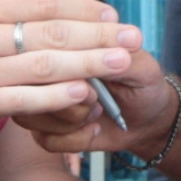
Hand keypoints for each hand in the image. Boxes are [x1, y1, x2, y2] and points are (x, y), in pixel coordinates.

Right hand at [0, 0, 141, 134]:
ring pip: (45, 65)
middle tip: (132, 35)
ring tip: (122, 62)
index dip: (81, 6)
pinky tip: (84, 93)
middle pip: (52, 31)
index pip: (41, 1)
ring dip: (89, 63)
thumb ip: (16, 5)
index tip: (110, 12)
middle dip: (98, 33)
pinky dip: (58, 96)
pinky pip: (27, 100)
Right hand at [17, 48, 175, 157]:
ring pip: (34, 114)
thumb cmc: (143, 85)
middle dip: (73, 97)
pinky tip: (92, 129)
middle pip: (32, 83)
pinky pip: (46, 139)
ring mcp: (39, 99)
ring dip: (74, 119)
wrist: (148, 121)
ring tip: (97, 111)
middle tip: (97, 97)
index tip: (97, 79)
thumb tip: (102, 41)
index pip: (45, 46)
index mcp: (65, 43)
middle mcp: (44, 69)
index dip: (70, 66)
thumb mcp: (141, 66)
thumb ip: (120, 53)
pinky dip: (76, 139)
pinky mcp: (42, 130)